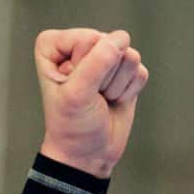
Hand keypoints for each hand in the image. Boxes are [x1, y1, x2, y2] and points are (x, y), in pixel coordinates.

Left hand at [35, 26, 147, 178]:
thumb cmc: (72, 125)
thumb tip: (122, 39)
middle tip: (90, 97)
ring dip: (117, 85)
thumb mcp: (78, 94)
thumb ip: (97, 62)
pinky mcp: (124, 70)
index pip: (88, 39)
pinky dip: (129, 91)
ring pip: (129, 56)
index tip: (74, 90)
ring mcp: (103, 55)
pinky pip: (140, 71)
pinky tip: (113, 101)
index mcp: (53, 45)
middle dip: (104, 77)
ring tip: (101, 99)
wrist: (87, 154)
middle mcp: (79, 44)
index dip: (86, 68)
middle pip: (110, 44)